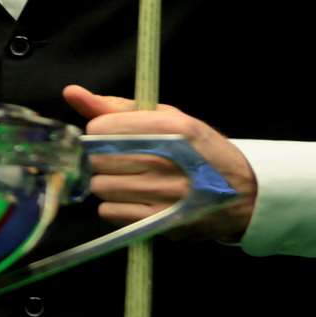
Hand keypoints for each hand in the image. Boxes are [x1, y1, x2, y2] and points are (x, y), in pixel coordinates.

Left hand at [62, 84, 257, 241]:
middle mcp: (166, 161)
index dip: (100, 132)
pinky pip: (109, 212)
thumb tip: (71, 92)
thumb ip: (117, 106)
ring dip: (109, 183)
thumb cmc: (199, 150)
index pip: (100, 129)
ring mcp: (164, 195)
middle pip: (97, 159)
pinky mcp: (160, 224)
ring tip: (133, 180)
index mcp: (170, 128)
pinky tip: (136, 199)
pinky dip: (115, 207)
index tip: (113, 136)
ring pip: (100, 187)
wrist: (244, 194)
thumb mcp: (169, 117)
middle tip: (125, 159)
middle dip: (104, 158)